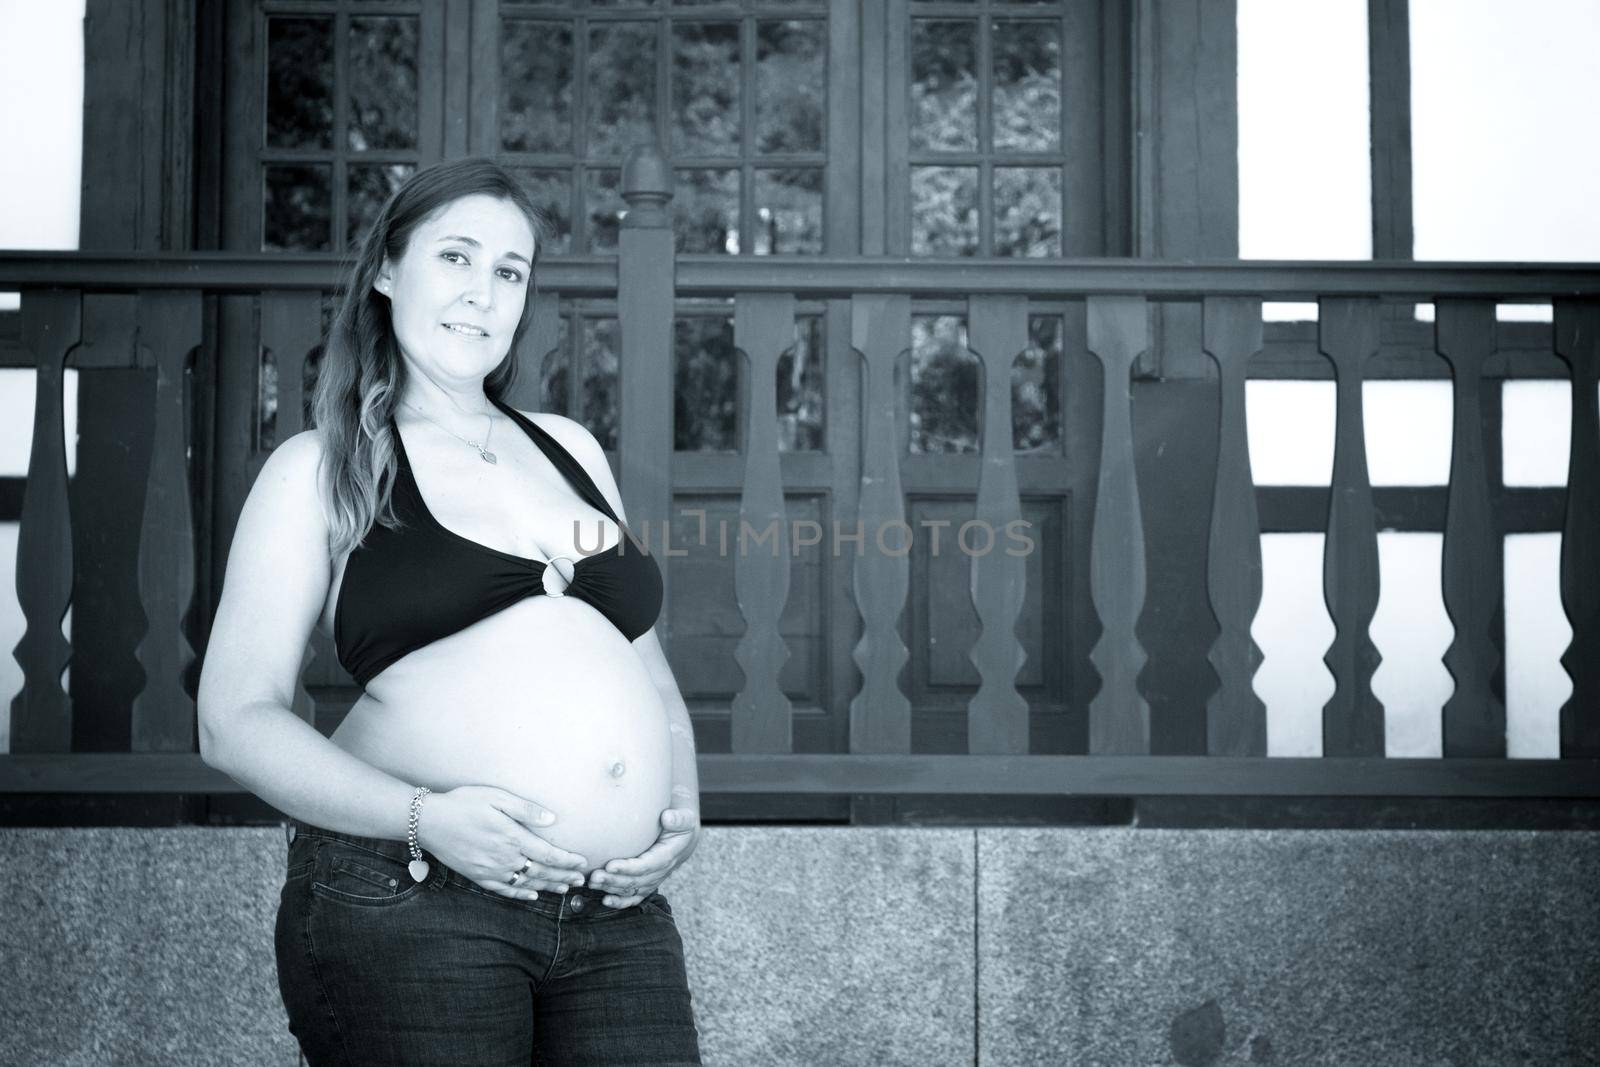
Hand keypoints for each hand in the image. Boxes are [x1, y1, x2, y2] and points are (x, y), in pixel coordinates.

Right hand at [416, 785, 588, 902]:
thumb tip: (552, 819)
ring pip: (526, 883)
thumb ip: (525, 810)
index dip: (568, 861)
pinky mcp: (478, 876)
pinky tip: (532, 895)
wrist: (428, 822)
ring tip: (565, 888)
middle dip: (564, 876)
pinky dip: (521, 895)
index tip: (583, 863)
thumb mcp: (496, 798)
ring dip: (548, 886)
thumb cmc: (463, 803)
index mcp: (512, 838)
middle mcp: (504, 858)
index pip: (548, 855)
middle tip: (582, 880)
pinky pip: (504, 890)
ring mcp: (491, 871)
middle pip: (541, 872)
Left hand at [587, 807, 699, 908]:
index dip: (628, 868)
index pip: (646, 866)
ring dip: (611, 888)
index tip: (610, 865)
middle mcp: (659, 872)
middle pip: (634, 881)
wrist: (682, 841)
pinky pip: (633, 897)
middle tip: (594, 876)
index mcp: (667, 857)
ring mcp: (652, 881)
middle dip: (613, 880)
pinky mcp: (646, 885)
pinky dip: (620, 902)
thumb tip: (667, 817)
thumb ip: (678, 819)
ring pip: (630, 890)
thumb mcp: (685, 819)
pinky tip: (605, 900)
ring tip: (592, 883)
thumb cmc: (680, 826)